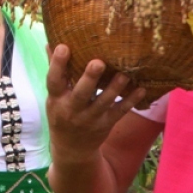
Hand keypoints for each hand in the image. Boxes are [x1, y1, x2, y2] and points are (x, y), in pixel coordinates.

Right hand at [45, 45, 144, 165]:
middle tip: (98, 62)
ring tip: (125, 73)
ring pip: (104, 102)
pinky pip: (120, 112)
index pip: (53, 81)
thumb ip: (56, 71)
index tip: (64, 47)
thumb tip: (51, 43)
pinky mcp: (106, 124)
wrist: (71, 149)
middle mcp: (72, 110)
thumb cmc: (61, 114)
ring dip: (115, 88)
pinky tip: (141, 88)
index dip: (57, 64)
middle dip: (90, 79)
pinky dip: (131, 101)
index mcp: (56, 99)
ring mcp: (90, 118)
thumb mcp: (54, 96)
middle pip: (81, 94)